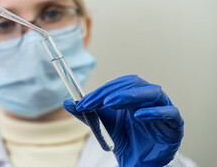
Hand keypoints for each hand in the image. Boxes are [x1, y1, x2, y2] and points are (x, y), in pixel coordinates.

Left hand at [64, 75, 183, 166]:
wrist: (140, 162)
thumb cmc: (126, 140)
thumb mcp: (104, 125)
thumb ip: (88, 114)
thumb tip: (67, 103)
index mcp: (133, 95)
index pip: (118, 85)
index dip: (100, 91)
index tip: (83, 101)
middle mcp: (149, 98)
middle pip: (133, 84)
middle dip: (111, 91)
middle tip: (94, 102)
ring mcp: (163, 109)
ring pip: (152, 93)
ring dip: (129, 95)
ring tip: (110, 103)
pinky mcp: (174, 125)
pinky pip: (170, 112)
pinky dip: (154, 112)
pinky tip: (138, 115)